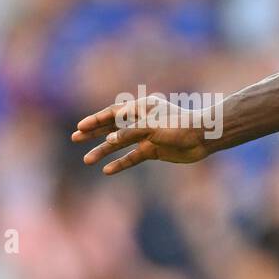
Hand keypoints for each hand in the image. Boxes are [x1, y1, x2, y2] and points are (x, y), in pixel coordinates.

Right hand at [72, 94, 214, 174]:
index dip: (95, 120)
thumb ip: (130, 132)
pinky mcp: (153, 150)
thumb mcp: (152, 127)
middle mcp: (141, 121)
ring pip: (120, 144)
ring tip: (86, 160)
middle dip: (93, 133)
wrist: (203, 137)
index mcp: (140, 108)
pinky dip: (121, 163)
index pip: (112, 114)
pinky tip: (107, 171)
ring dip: (103, 151)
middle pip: (112, 127)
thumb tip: (109, 139)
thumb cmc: (180, 126)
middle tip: (74, 138)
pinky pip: (133, 157)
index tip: (80, 127)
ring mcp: (146, 136)